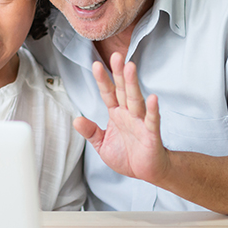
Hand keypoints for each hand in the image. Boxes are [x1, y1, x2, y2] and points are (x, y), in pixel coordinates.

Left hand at [73, 52, 169, 182]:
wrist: (147, 171)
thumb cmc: (126, 155)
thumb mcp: (102, 144)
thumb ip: (90, 132)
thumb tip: (76, 120)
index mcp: (116, 113)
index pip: (108, 93)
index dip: (102, 80)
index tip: (96, 65)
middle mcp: (128, 114)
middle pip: (122, 90)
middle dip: (119, 73)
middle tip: (116, 55)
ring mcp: (140, 122)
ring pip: (135, 99)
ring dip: (132, 84)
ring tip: (130, 67)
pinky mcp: (151, 133)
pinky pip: (151, 120)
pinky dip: (152, 110)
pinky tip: (152, 98)